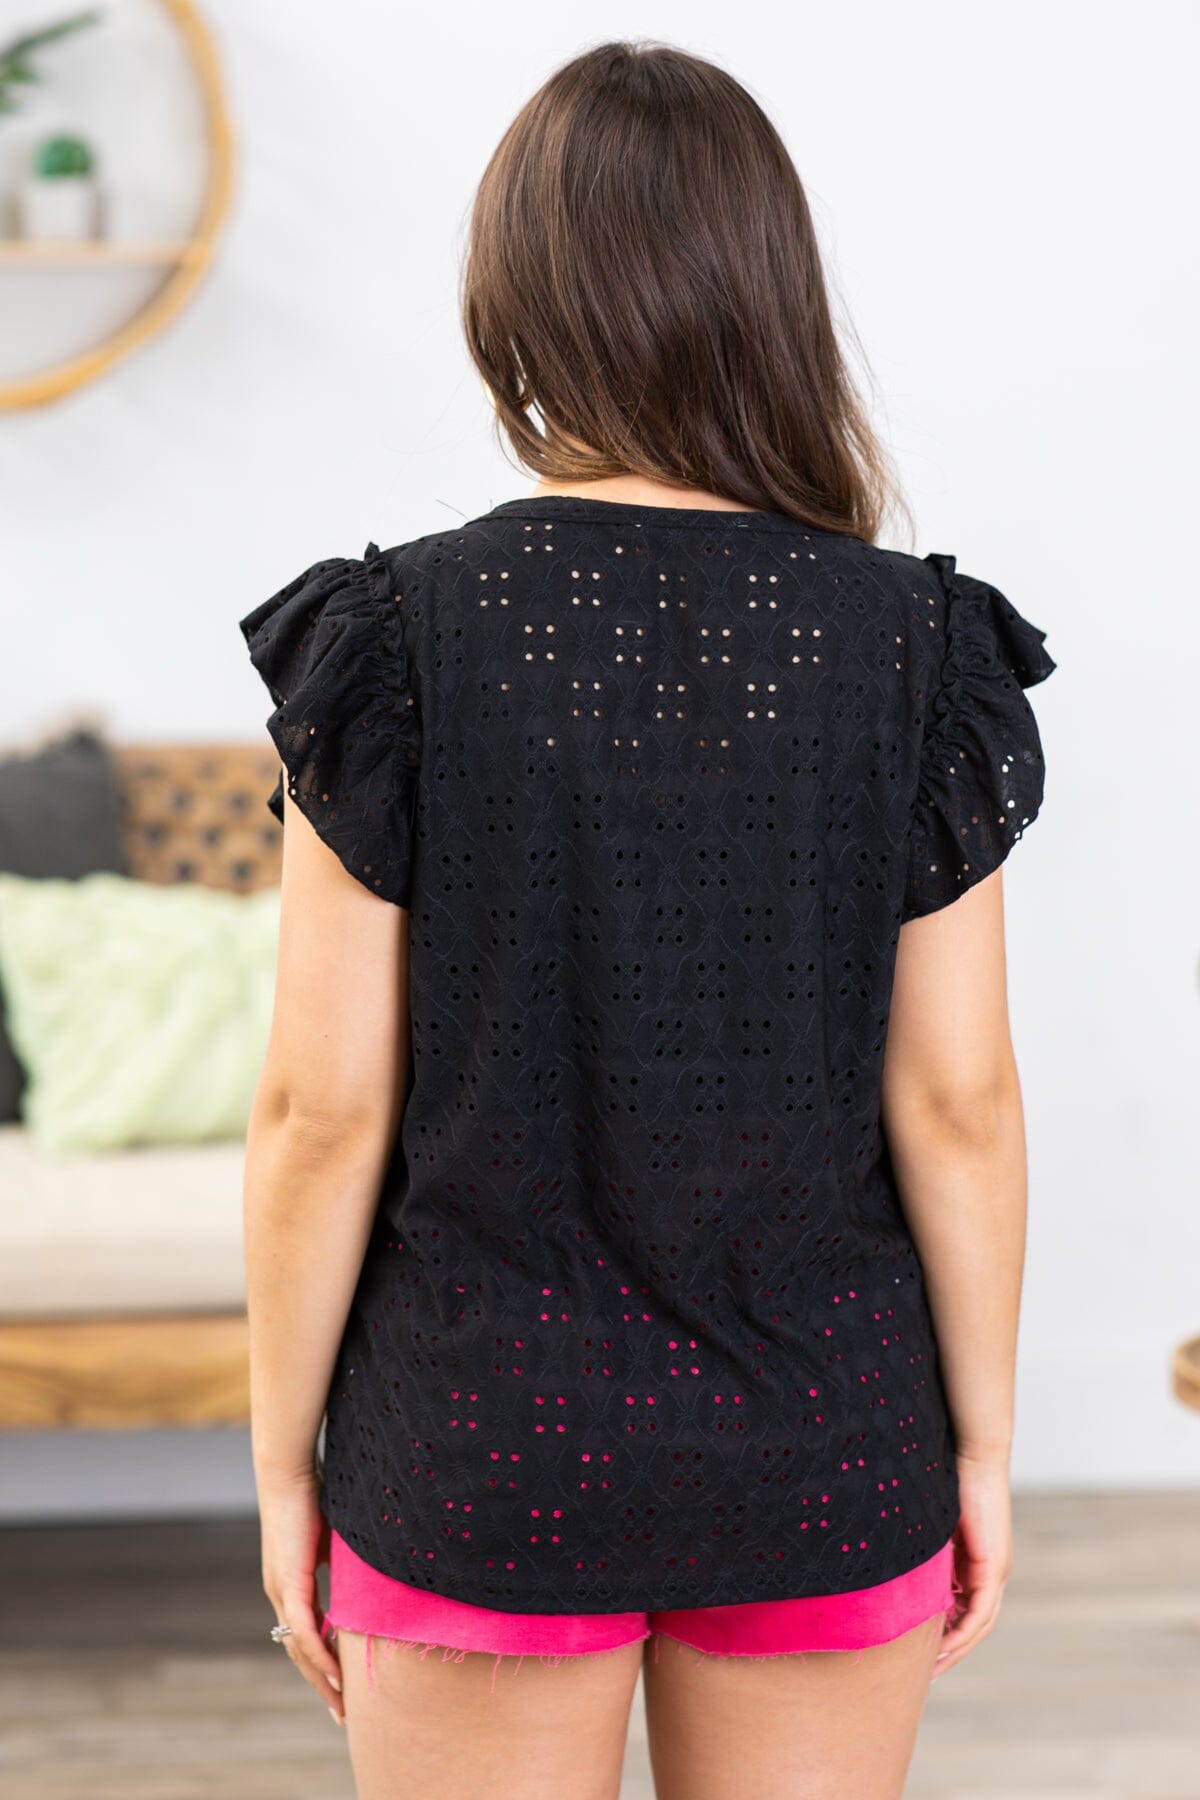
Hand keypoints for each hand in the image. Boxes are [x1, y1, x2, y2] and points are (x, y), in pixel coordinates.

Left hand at [259, 1469, 343, 1722]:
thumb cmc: (314, 1494)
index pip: (305, 1636)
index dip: (322, 1663)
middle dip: (322, 1684)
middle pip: (300, 1653)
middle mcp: (280, 1594)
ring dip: (322, 1679)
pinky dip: (320, 1655)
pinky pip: (304, 1630)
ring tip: (342, 1706)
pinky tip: (335, 1676)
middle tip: (341, 1715)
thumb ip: (346, 1564)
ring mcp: (281, 1592)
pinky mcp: (288, 1583)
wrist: (289, 1472)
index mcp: (290, 1585)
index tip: (342, 1686)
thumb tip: (372, 1578)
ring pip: (301, 1648)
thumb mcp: (336, 1539)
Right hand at [933, 1450, 1012, 1679]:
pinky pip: (981, 1610)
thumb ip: (922, 1544)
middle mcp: (991, 1569)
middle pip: (975, 1623)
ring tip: (934, 1667)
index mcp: (976, 1558)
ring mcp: (996, 1568)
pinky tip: (945, 1644)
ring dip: (958, 1648)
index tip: (923, 1650)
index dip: (947, 1632)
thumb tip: (893, 1558)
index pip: (965, 1607)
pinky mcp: (993, 1564)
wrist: (972, 1452)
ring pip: (980, 1622)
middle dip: (953, 1650)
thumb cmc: (947, 1474)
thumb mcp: (930, 1521)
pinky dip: (964, 1631)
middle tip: (928, 1673)